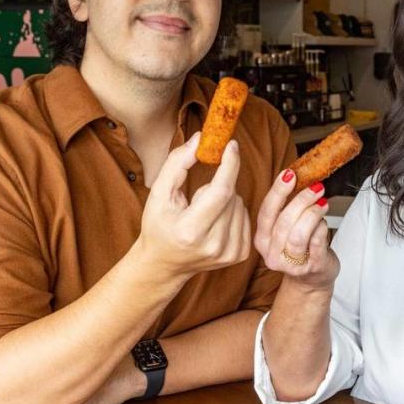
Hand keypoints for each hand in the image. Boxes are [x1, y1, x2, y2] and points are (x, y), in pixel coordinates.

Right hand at [136, 132, 250, 278]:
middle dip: (219, 185)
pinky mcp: (239, 255)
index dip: (229, 165)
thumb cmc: (158, 227)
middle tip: (198, 196)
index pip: (221, 192)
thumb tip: (200, 139)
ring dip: (226, 198)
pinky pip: (245, 217)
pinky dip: (232, 211)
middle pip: (231, 196)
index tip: (231, 146)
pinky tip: (215, 221)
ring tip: (204, 213)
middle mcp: (214, 245)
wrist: (164, 265)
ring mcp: (229, 253)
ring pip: (240, 204)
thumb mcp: (158, 194)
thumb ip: (177, 163)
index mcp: (191, 231)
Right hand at [254, 169, 338, 288]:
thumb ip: (286, 207)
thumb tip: (295, 176)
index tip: (290, 174)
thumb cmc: (300, 247)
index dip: (278, 191)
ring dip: (312, 213)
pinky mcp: (311, 267)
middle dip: (301, 200)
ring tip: (322, 203)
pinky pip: (316, 242)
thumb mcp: (286, 228)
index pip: (266, 212)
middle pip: (284, 222)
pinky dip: (321, 227)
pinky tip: (324, 222)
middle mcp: (272, 253)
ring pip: (298, 234)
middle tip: (316, 187)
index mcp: (262, 239)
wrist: (312, 278)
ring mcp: (291, 264)